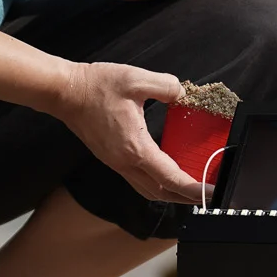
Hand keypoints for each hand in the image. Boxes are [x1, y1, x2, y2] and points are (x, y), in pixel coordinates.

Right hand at [54, 62, 201, 203]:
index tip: (211, 193)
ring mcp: (116, 162)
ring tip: (190, 189)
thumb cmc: (97, 86)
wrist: (65, 92)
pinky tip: (164, 174)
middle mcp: (125, 162)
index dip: (194, 189)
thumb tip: (182, 94)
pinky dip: (155, 183)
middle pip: (161, 192)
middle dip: (186, 197)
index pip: (170, 178)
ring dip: (170, 193)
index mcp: (135, 148)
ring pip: (147, 190)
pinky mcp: (110, 158)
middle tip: (207, 195)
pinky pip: (136, 180)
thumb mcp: (137, 79)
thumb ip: (166, 86)